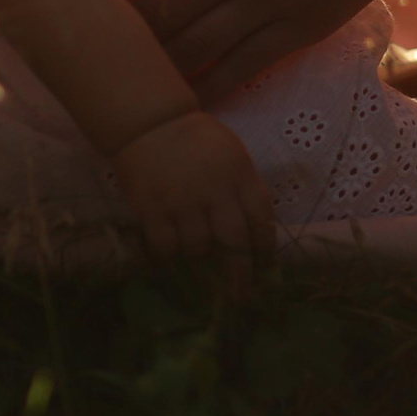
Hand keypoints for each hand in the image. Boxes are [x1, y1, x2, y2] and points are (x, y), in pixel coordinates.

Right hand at [110, 111, 274, 260]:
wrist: (150, 122)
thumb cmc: (197, 139)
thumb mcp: (232, 153)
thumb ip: (245, 186)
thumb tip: (257, 228)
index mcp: (239, 174)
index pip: (262, 218)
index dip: (265, 245)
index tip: (264, 262)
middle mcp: (214, 191)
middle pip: (235, 242)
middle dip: (241, 272)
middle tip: (241, 293)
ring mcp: (182, 202)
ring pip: (199, 249)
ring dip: (202, 262)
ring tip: (201, 270)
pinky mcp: (153, 210)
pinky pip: (166, 248)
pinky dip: (169, 258)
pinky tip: (171, 259)